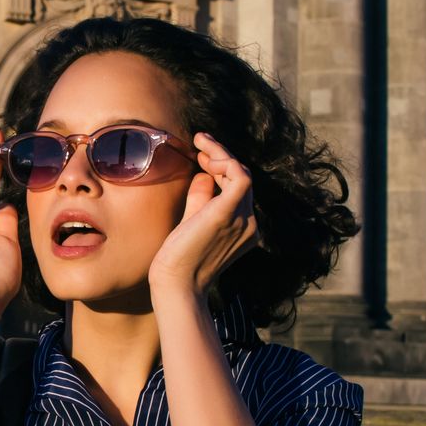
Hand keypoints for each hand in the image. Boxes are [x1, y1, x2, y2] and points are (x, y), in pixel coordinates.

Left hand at [148, 132, 258, 299]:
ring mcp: (243, 220)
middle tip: (201, 141)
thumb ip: (201, 199)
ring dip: (221, 154)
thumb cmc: (179, 259)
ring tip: (201, 143)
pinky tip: (206, 157)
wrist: (176, 284)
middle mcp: (250, 224)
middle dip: (222, 156)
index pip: (240, 188)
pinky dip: (225, 161)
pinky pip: (240, 177)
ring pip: (242, 173)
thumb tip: (203, 174)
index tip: (202, 156)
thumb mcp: (193, 222)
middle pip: (243, 178)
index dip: (223, 168)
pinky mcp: (228, 214)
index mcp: (244, 228)